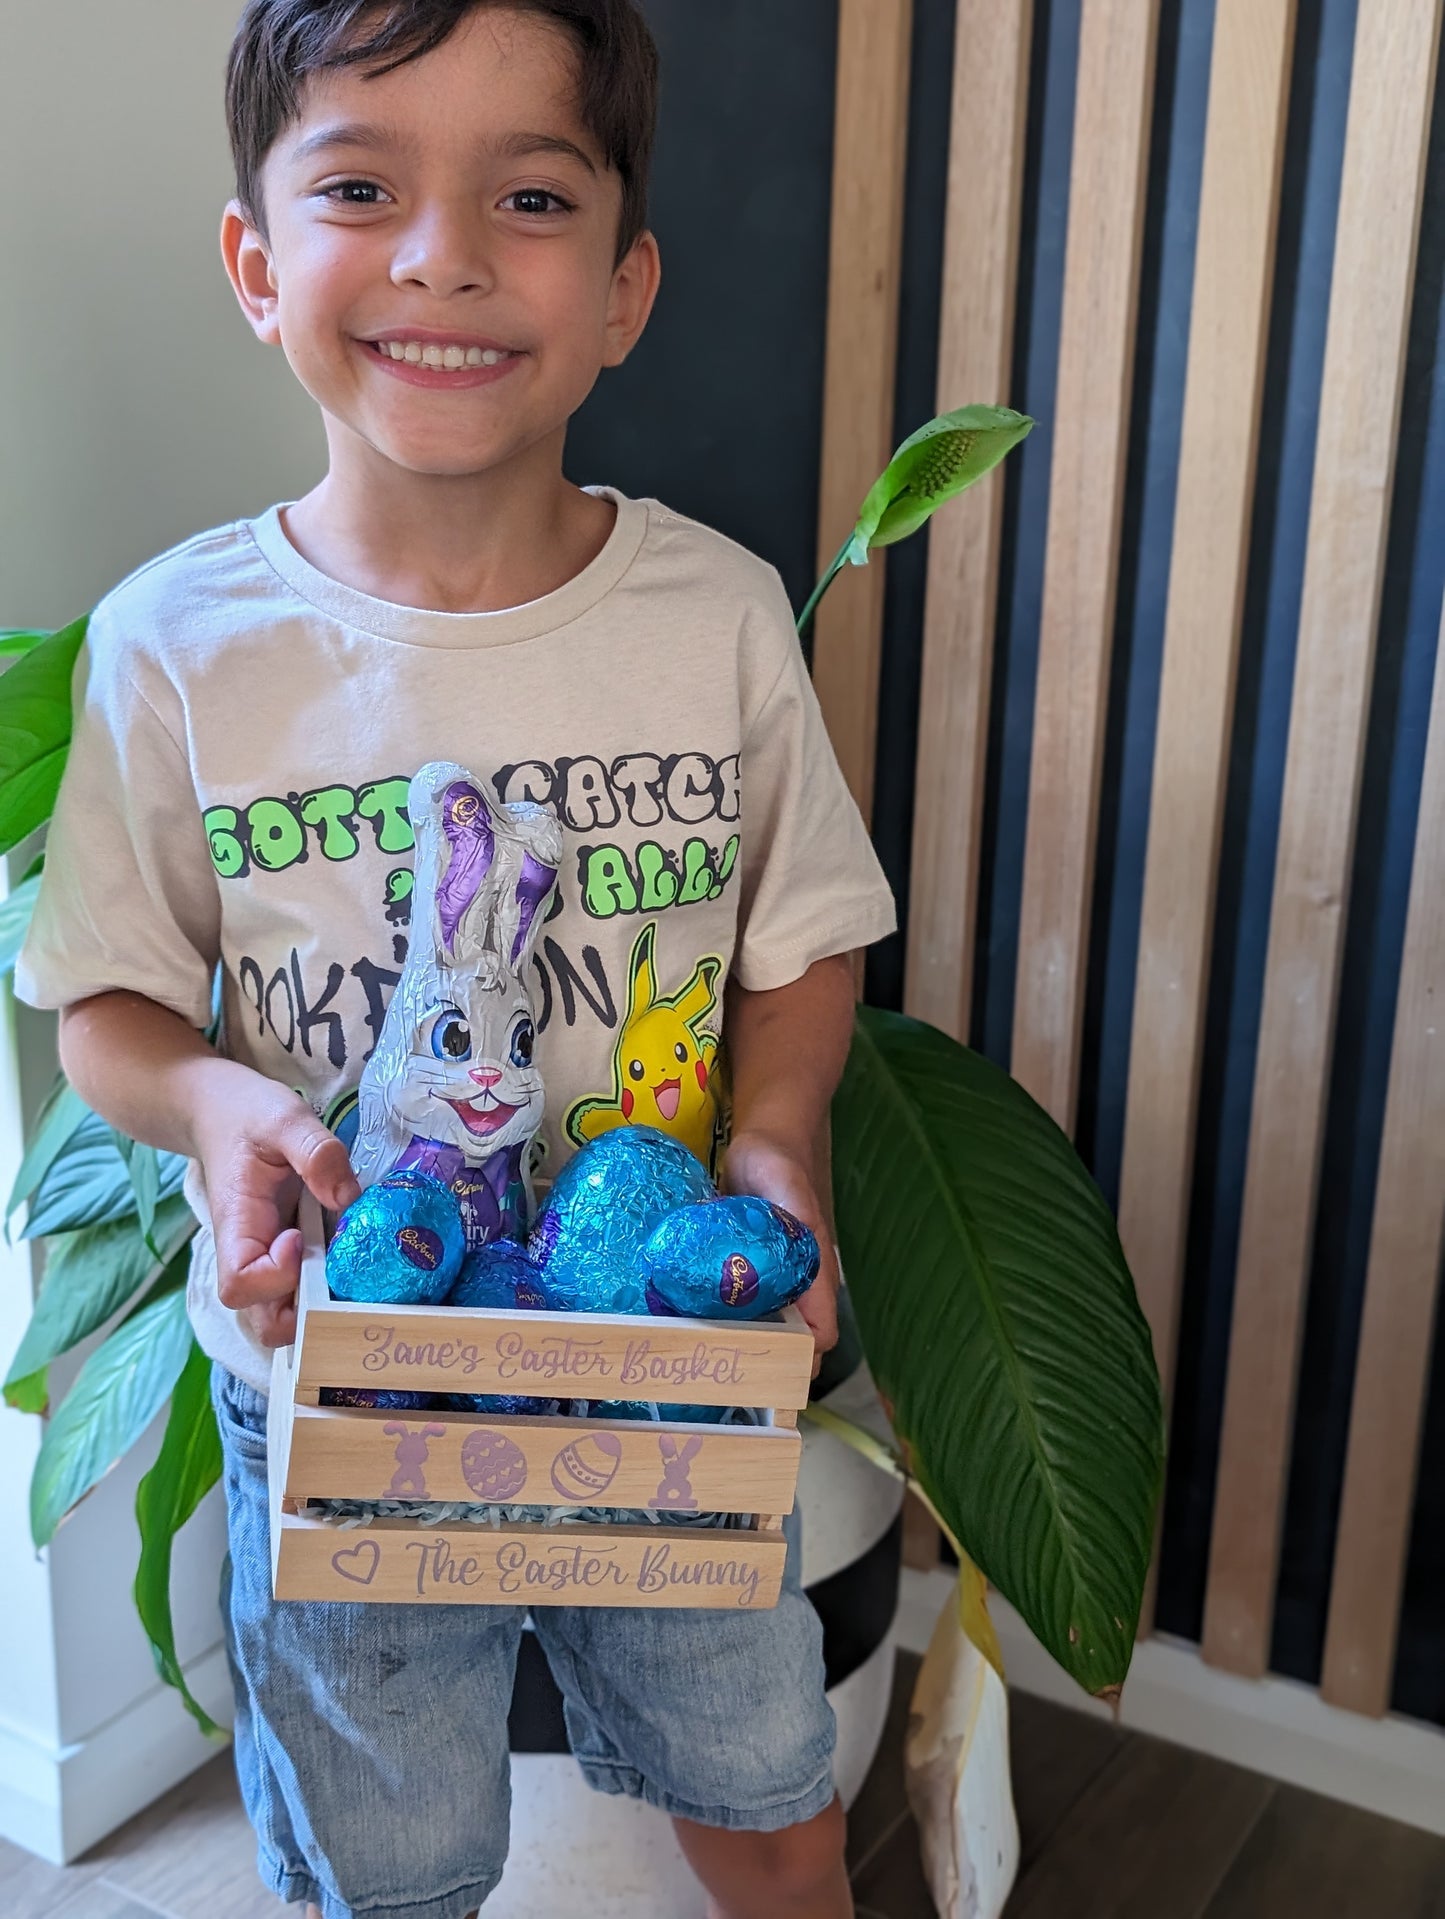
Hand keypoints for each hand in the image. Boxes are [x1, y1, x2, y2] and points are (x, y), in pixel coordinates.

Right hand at [192, 1072, 359, 1348]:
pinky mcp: (290, 1256)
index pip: (239, 1284)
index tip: (301, 1237)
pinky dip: (334, 1287)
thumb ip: (316, 1152)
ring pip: (288, 1316)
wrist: (221, 1113)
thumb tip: (348, 1198)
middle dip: (310, 1312)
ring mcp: (269, 1260)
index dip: (274, 1276)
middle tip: (345, 1268)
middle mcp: (249, 1255)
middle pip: (265, 1320)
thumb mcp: (284, 1117)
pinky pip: (306, 1291)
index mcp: (237, 1226)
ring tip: (358, 1264)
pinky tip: (361, 1255)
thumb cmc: (247, 1115)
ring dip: (327, 1303)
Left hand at [722, 1129, 838, 1373]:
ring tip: (699, 1358)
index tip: (761, 1371)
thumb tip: (801, 1240)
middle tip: (719, 1371)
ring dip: (741, 1348)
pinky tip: (690, 1327)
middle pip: (792, 1344)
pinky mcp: (748, 1276)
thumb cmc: (777, 1162)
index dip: (799, 1361)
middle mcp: (798, 1286)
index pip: (820, 1334)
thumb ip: (795, 1211)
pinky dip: (722, 1323)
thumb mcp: (785, 1181)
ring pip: (765, 1331)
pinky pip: (740, 1310)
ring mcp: (773, 1283)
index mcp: (815, 1273)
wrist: (762, 1144)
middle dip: (765, 1365)